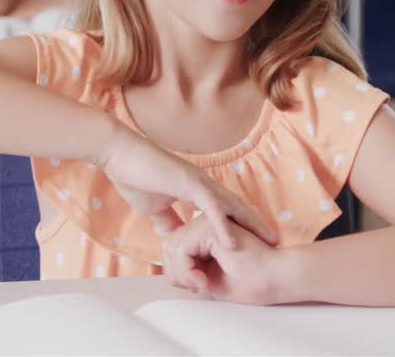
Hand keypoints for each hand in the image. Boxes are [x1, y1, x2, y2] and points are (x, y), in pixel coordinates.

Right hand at [97, 127, 275, 251]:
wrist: (119, 153)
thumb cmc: (134, 175)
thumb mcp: (154, 207)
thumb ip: (168, 221)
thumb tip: (174, 238)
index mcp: (196, 190)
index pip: (225, 210)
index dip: (242, 225)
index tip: (257, 241)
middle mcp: (202, 185)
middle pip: (237, 207)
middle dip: (256, 225)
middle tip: (275, 242)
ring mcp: (197, 182)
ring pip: (230, 205)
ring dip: (250, 224)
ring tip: (268, 240)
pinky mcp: (187, 182)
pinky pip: (210, 206)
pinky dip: (222, 224)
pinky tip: (232, 241)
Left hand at [161, 213, 285, 304]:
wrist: (277, 278)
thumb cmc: (252, 282)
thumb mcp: (213, 278)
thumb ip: (193, 272)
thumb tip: (171, 274)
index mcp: (207, 233)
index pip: (175, 251)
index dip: (179, 274)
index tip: (198, 289)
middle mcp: (206, 223)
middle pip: (169, 246)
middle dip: (176, 273)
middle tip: (197, 289)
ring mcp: (209, 222)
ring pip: (172, 247)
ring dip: (182, 273)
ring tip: (202, 286)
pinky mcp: (211, 227)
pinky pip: (181, 249)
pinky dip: (187, 270)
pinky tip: (204, 282)